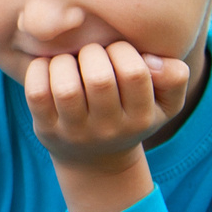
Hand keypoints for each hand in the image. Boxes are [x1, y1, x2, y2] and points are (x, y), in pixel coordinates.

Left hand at [24, 41, 188, 164]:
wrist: (95, 161)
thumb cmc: (131, 117)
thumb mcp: (165, 103)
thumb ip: (175, 77)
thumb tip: (151, 59)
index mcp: (141, 118)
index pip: (135, 73)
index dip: (122, 50)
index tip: (115, 51)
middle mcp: (108, 129)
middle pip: (99, 79)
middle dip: (92, 53)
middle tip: (90, 54)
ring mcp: (75, 132)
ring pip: (66, 88)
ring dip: (64, 63)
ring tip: (70, 61)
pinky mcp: (46, 130)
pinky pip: (36, 94)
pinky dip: (39, 71)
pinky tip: (49, 68)